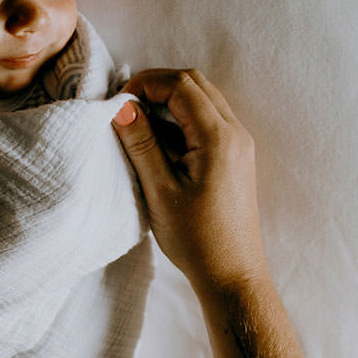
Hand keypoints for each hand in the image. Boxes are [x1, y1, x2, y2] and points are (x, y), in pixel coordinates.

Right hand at [111, 69, 268, 293]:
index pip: (181, 86)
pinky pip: (208, 119)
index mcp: (219, 138)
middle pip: (196, 83)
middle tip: (127, 105)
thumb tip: (121, 106)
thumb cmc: (196, 239)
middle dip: (158, 85)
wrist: (231, 274)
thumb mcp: (159, 190)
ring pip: (203, 98)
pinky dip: (181, 117)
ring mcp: (239, 143)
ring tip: (139, 121)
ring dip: (170, 100)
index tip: (118, 101)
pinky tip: (159, 140)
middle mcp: (236, 133)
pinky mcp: (235, 155)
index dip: (146, 83)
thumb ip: (141, 144)